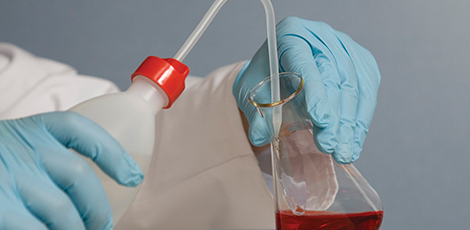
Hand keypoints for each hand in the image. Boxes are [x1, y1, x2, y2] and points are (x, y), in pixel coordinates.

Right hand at [0, 112, 142, 229]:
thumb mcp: (13, 149)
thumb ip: (45, 159)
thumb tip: (86, 191)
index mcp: (30, 129)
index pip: (77, 129)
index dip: (112, 152)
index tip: (134, 176)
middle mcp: (21, 147)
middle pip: (78, 174)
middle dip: (97, 208)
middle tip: (103, 225)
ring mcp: (7, 176)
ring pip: (61, 209)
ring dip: (77, 228)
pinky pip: (36, 229)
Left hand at [233, 17, 380, 163]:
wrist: (279, 71)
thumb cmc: (265, 78)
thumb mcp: (251, 93)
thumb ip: (256, 113)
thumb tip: (260, 136)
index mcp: (290, 35)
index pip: (304, 63)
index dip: (315, 92)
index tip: (320, 120)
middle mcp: (321, 36)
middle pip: (334, 77)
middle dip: (334, 117)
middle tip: (329, 146)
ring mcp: (345, 47)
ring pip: (354, 87)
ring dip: (350, 124)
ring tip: (343, 152)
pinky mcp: (361, 62)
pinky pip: (367, 91)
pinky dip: (361, 120)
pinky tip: (354, 140)